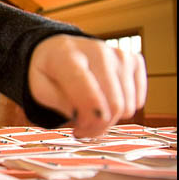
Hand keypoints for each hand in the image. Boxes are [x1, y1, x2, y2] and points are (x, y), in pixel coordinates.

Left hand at [28, 34, 146, 137]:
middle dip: (98, 125)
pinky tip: (104, 101)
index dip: (90, 120)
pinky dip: (122, 108)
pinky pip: (138, 101)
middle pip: (115, 105)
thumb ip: (62, 104)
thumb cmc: (49, 72)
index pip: (89, 94)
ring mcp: (119, 55)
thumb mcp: (40, 89)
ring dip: (109, 118)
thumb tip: (90, 118)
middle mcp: (98, 52)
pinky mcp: (134, 60)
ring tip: (89, 112)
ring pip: (128, 106)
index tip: (79, 131)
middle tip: (80, 129)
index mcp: (68, 57)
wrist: (59, 49)